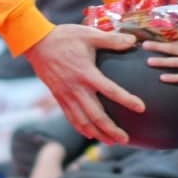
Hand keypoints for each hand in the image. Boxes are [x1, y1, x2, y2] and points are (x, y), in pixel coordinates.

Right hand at [25, 25, 142, 145]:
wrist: (35, 43)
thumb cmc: (64, 37)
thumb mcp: (88, 34)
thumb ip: (111, 40)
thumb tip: (132, 40)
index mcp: (86, 73)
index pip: (110, 90)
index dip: (127, 100)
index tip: (141, 108)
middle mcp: (76, 88)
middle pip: (96, 115)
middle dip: (111, 129)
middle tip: (125, 140)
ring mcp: (66, 95)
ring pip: (83, 121)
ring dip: (98, 133)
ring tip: (112, 142)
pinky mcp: (58, 97)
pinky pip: (70, 117)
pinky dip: (81, 128)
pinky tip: (90, 134)